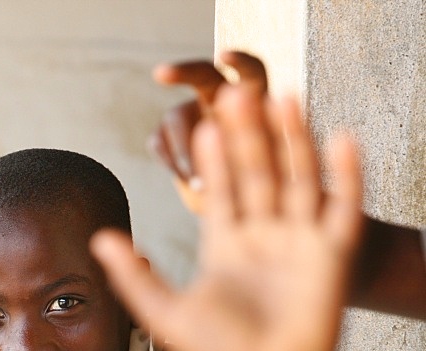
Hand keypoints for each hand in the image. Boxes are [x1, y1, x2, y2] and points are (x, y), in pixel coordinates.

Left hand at [92, 86, 363, 350]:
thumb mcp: (164, 311)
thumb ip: (132, 275)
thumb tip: (96, 238)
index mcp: (226, 246)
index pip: (222, 190)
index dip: (214, 159)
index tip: (203, 126)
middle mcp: (264, 238)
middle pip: (258, 174)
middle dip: (248, 137)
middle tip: (236, 95)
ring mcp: (299, 243)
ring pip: (298, 179)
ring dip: (293, 140)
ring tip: (282, 99)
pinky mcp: (332, 255)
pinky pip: (342, 206)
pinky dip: (344, 174)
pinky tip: (338, 138)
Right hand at [150, 51, 267, 212]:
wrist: (238, 209)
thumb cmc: (268, 187)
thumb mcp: (275, 172)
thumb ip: (263, 149)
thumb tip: (254, 132)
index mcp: (254, 98)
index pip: (250, 70)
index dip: (239, 60)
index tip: (224, 57)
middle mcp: (217, 100)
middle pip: (201, 74)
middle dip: (182, 71)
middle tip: (160, 74)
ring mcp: (187, 118)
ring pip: (176, 118)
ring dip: (185, 150)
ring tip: (200, 184)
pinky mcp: (163, 139)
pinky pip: (161, 144)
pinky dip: (175, 165)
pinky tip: (192, 185)